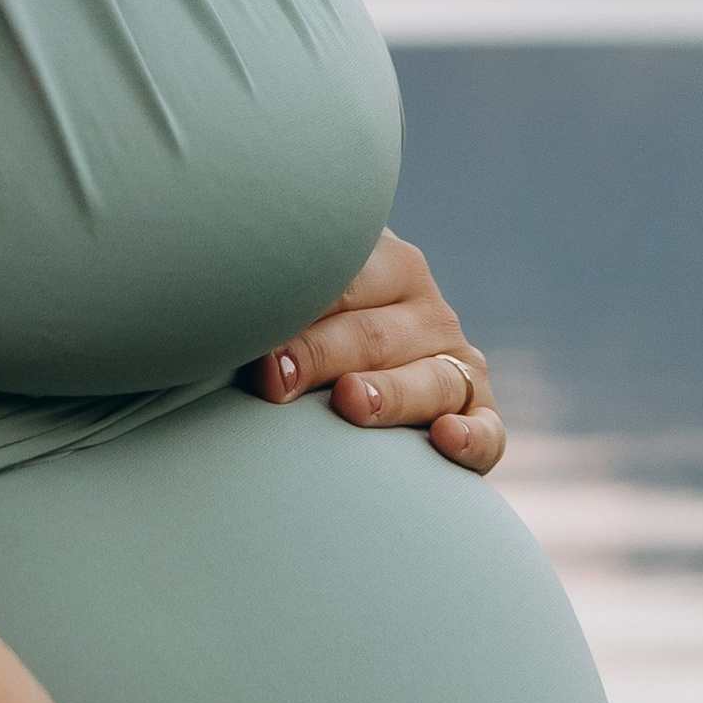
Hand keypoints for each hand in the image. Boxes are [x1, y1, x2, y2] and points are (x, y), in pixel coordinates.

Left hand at [250, 231, 505, 473]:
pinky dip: (473, 437)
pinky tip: (445, 440)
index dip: (296, 306)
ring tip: (349, 402)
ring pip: (433, 378)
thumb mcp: (290, 303)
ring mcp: (455, 359)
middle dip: (322, 354)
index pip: (340, 279)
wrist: (348, 355)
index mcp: (382, 262)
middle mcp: (424, 307)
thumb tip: (214, 326)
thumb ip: (267, 303)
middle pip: (374, 333)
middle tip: (272, 377)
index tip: (249, 337)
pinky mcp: (476, 411)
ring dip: (391, 392)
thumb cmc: (297, 330)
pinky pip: (488, 428)